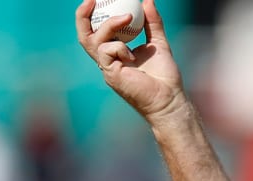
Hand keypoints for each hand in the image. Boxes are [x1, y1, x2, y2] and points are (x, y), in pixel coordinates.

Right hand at [74, 0, 187, 120]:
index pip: (96, 31)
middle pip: (84, 35)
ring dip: (109, 25)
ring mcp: (107, 67)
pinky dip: (120, 47)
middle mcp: (108, 59)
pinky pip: (106, 51)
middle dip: (82, 16)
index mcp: (116, 52)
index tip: (98, 0)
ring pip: (94, 41)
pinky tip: (134, 56)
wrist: (170, 98)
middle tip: (91, 0)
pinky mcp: (111, 74)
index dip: (93, 15)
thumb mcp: (158, 42)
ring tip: (127, 18)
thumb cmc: (164, 76)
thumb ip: (152, 23)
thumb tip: (148, 1)